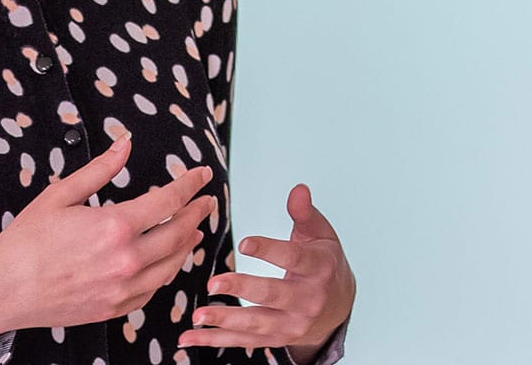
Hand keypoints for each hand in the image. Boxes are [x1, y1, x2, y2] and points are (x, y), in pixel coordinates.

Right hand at [0, 135, 218, 338]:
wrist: (3, 290)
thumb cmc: (26, 241)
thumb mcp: (60, 195)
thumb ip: (99, 170)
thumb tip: (124, 146)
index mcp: (115, 226)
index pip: (169, 201)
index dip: (191, 185)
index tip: (203, 175)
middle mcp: (127, 260)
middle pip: (179, 234)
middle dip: (198, 214)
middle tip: (207, 201)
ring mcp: (123, 289)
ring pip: (172, 266)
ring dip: (188, 244)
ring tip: (193, 230)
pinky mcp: (115, 309)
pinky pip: (153, 290)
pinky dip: (167, 272)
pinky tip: (166, 262)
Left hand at [178, 183, 354, 360]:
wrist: (340, 306)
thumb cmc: (324, 262)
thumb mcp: (320, 235)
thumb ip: (304, 213)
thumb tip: (298, 189)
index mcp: (319, 268)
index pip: (293, 258)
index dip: (269, 250)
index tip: (244, 243)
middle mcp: (308, 300)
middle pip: (273, 295)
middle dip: (243, 289)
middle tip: (213, 283)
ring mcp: (293, 324)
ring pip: (257, 323)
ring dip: (225, 321)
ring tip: (198, 316)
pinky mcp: (278, 339)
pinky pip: (245, 341)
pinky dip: (216, 341)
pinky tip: (191, 337)